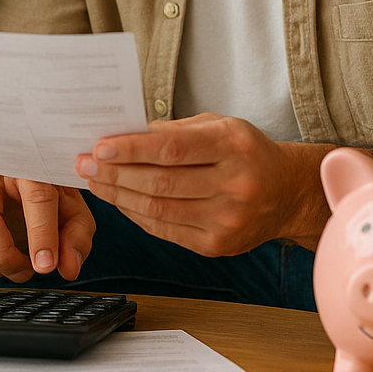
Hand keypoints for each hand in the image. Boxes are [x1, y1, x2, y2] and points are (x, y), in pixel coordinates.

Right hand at [0, 160, 94, 281]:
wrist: (5, 158)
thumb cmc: (38, 181)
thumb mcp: (69, 202)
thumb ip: (76, 234)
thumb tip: (68, 269)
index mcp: (23, 160)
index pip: (35, 196)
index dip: (42, 236)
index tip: (46, 265)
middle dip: (5, 257)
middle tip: (28, 268)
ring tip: (12, 262)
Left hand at [77, 113, 326, 255]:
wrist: (287, 193)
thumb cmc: (245, 151)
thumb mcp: (218, 125)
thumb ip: (174, 129)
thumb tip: (123, 135)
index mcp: (233, 145)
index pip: (171, 148)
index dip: (131, 149)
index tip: (99, 146)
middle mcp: (234, 184)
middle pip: (161, 182)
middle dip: (115, 173)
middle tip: (85, 164)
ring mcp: (227, 219)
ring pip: (159, 210)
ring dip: (119, 196)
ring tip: (95, 182)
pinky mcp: (218, 245)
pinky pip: (165, 230)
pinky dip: (137, 215)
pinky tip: (120, 201)